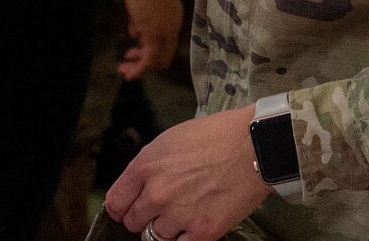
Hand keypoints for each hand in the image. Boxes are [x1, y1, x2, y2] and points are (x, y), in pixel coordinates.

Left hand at [103, 105, 272, 240]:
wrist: (252, 146)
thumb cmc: (214, 137)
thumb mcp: (168, 141)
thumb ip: (149, 167)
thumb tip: (138, 188)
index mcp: (145, 166)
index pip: (116, 202)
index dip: (121, 208)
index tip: (127, 210)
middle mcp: (157, 193)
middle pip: (133, 222)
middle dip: (144, 218)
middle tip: (159, 212)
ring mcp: (179, 214)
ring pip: (156, 237)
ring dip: (166, 229)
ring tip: (183, 215)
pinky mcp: (203, 231)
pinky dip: (185, 239)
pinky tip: (194, 226)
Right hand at [117, 0, 183, 79]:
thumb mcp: (140, 2)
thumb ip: (139, 20)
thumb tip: (134, 33)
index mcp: (174, 17)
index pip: (166, 43)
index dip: (151, 50)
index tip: (133, 51)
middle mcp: (173, 28)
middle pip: (164, 56)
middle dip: (146, 64)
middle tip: (128, 65)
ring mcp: (166, 33)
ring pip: (156, 61)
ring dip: (140, 68)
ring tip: (124, 70)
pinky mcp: (155, 36)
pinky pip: (148, 60)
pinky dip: (139, 70)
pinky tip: (128, 73)